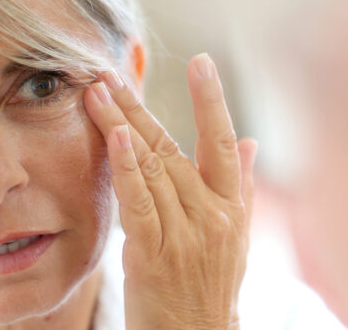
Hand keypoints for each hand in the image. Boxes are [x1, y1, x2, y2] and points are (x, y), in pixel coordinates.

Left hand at [83, 53, 257, 329]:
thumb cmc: (212, 284)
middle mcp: (212, 214)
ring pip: (151, 168)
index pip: (220, 142)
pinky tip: (115, 137)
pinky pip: (140, 204)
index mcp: (230, 206)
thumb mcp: (236, 235)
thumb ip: (239, 184)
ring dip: (122, 126)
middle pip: (171, 148)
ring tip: (97, 94)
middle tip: (112, 75)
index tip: (202, 62)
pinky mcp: (154, 255)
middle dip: (138, 108)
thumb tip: (249, 141)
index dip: (212, 100)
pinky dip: (127, 169)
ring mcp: (185, 234)